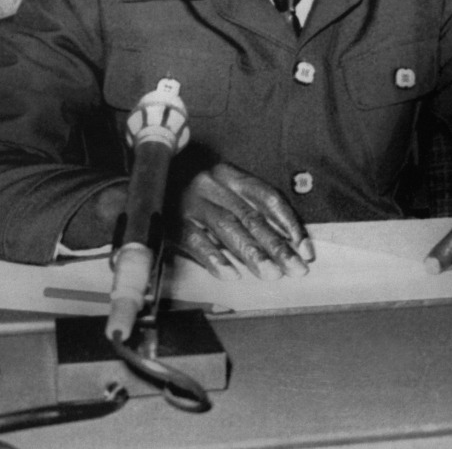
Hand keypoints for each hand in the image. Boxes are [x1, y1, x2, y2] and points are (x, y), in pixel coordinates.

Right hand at [175, 162, 313, 279]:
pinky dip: (215, 258)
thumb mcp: (221, 190)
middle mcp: (214, 185)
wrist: (146, 180)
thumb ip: (247, 209)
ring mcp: (192, 202)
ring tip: (272, 274)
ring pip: (228, 228)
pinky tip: (231, 274)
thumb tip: (284, 241)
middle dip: (278, 246)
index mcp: (231, 175)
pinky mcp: (172, 220)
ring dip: (253, 254)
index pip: (268, 198)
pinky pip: (196, 240)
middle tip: (296, 269)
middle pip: (252, 217)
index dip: (289, 223)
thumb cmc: (192, 190)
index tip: (305, 249)